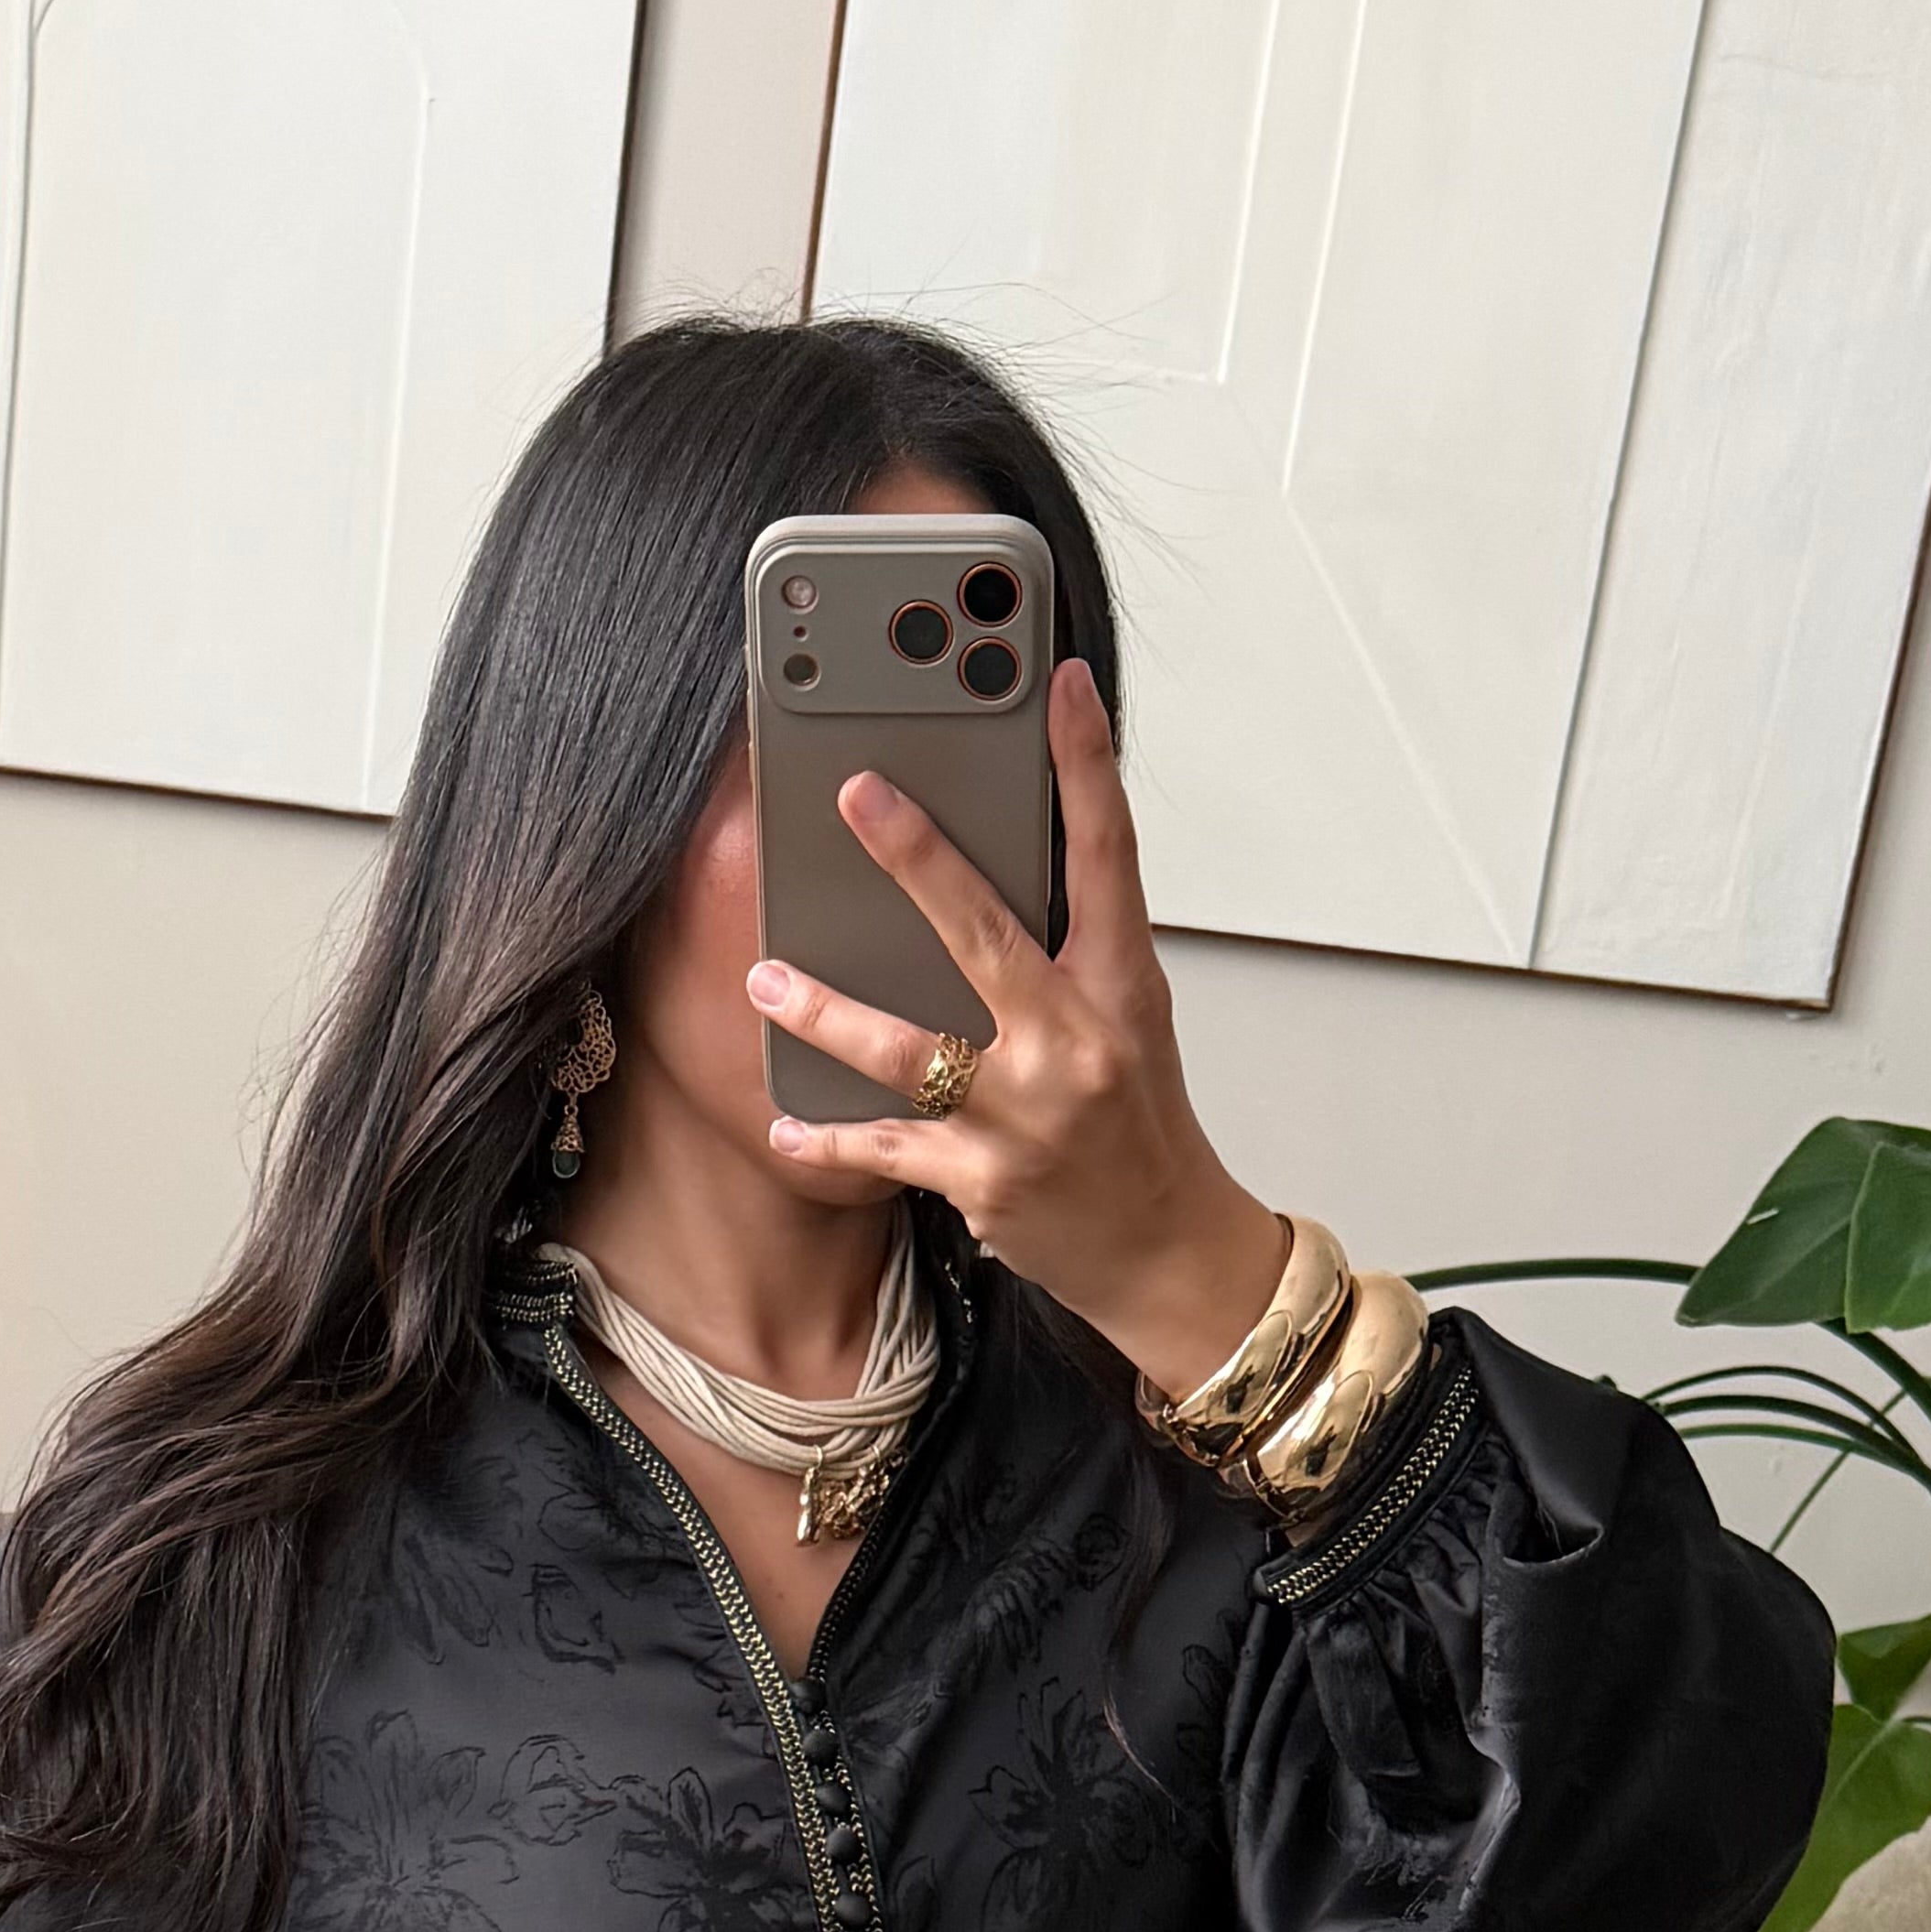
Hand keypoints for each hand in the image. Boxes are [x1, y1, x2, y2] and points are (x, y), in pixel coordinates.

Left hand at [748, 654, 1287, 1401]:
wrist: (1163, 1248)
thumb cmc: (1136, 1124)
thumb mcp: (1126, 1019)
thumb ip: (1066, 949)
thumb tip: (982, 872)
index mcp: (1120, 986)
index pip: (1110, 855)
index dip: (1088, 763)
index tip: (1059, 684)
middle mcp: (1077, 1043)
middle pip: (986, 933)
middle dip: (917, 859)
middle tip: (855, 794)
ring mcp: (1027, 1115)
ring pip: (910, 1049)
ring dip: (828, 1012)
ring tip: (767, 979)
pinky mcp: (984, 1181)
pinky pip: (887, 1147)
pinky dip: (829, 1137)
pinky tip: (786, 1119)